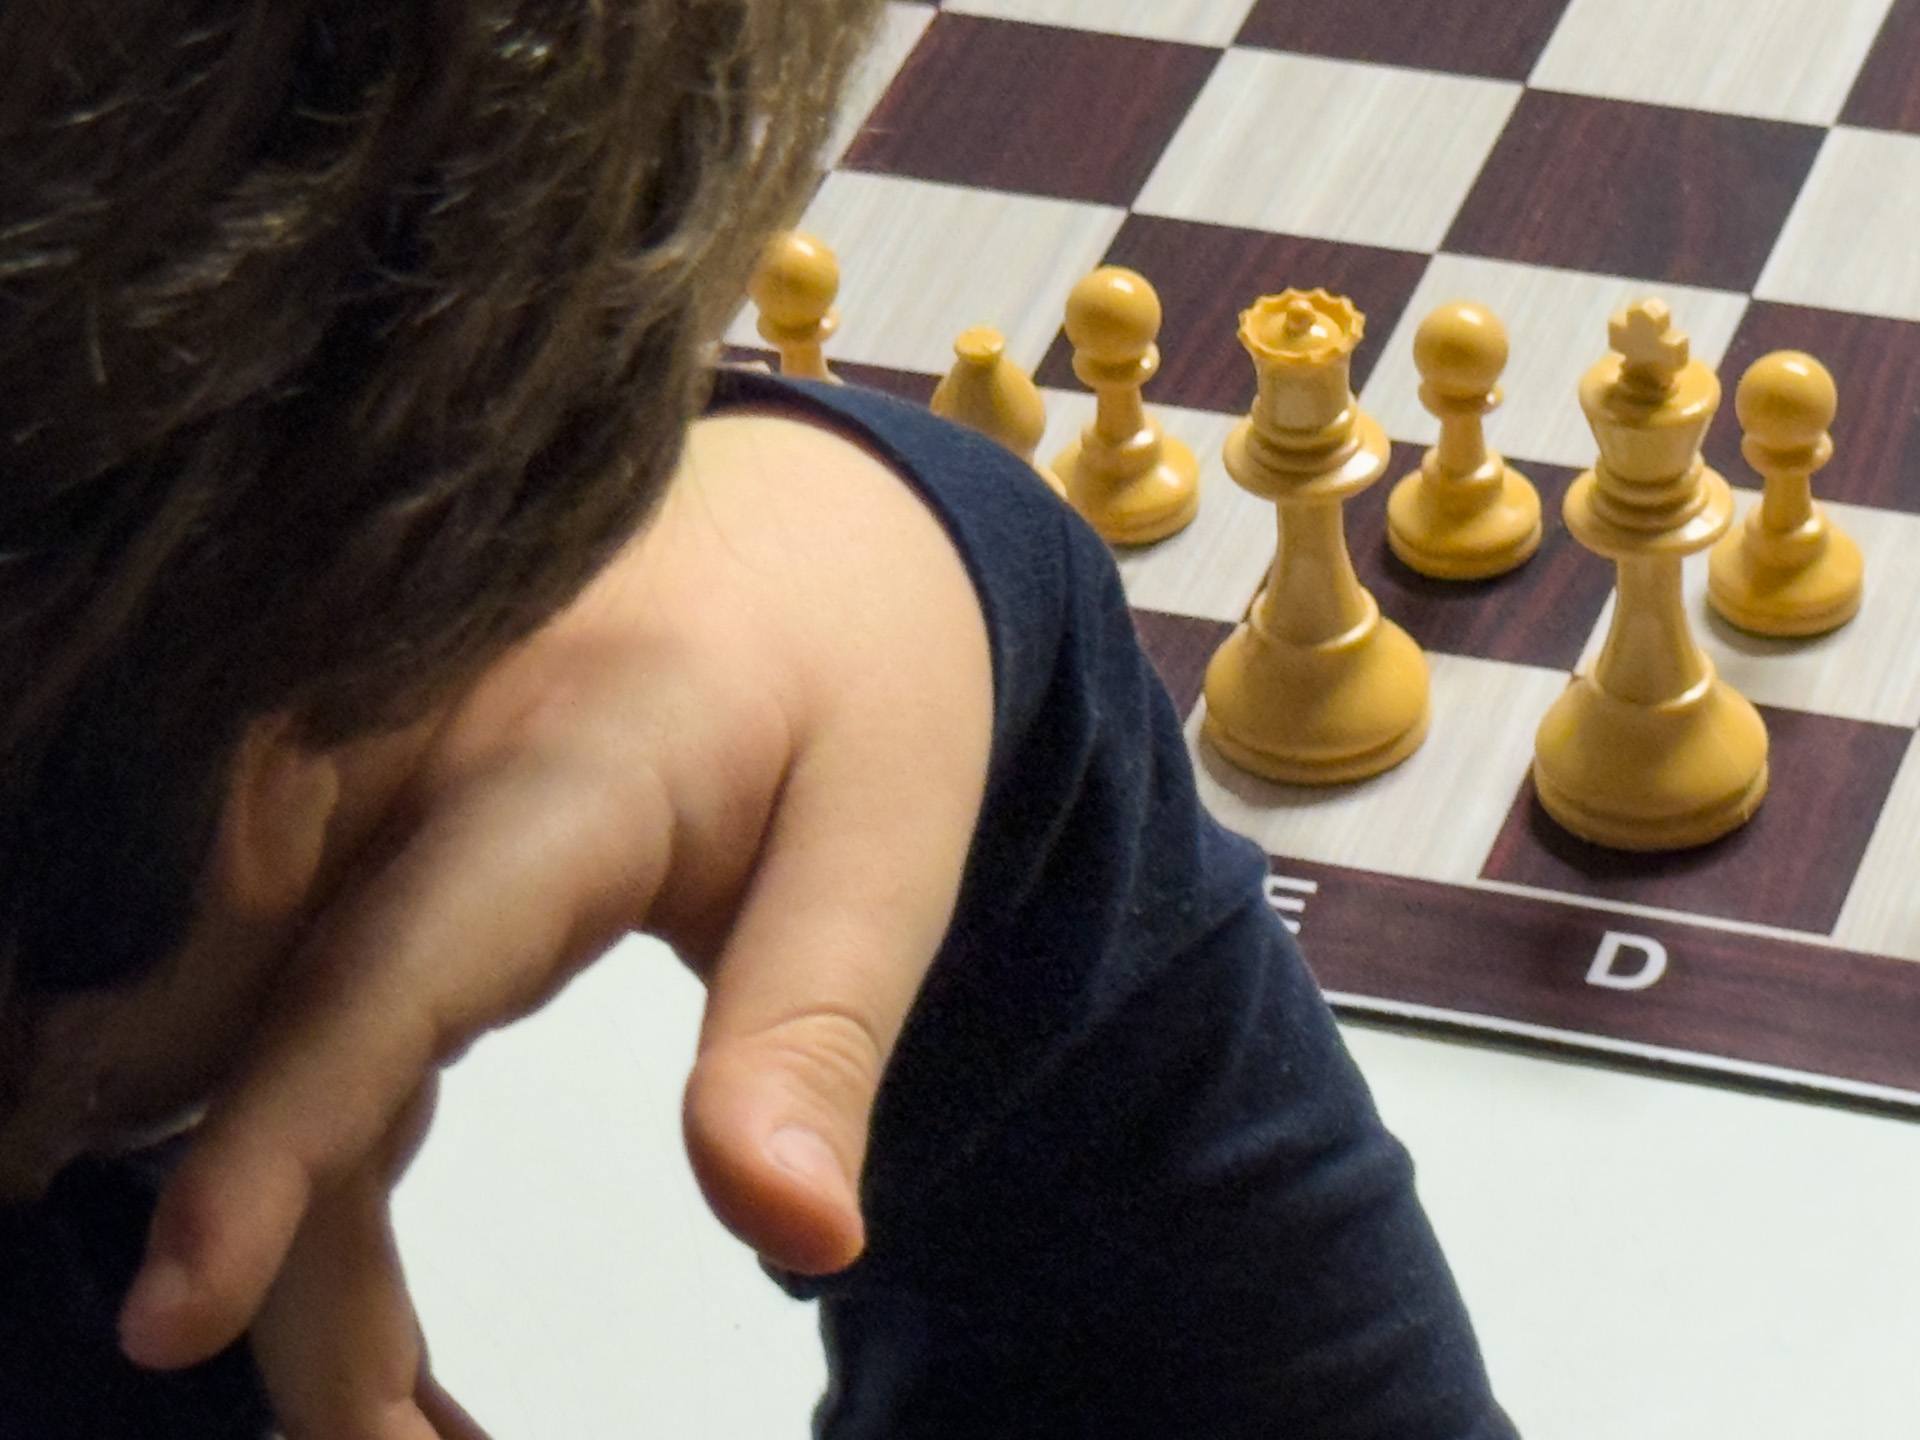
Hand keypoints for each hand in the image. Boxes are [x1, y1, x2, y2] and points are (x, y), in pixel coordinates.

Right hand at [116, 410, 994, 1417]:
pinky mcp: (372, 823)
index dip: (275, 1139)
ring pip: (251, 1026)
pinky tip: (355, 1298)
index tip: (180, 1308)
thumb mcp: (882, 853)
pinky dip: (307, 1158)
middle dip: (277, 1255)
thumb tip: (800, 1240)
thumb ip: (813, 1033)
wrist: (817, 535)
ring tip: (389, 1420)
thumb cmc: (862, 690)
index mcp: (562, 763)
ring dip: (283, 1231)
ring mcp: (375, 778)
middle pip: (268, 1024)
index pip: (388, 962)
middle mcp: (420, 758)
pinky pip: (294, 999)